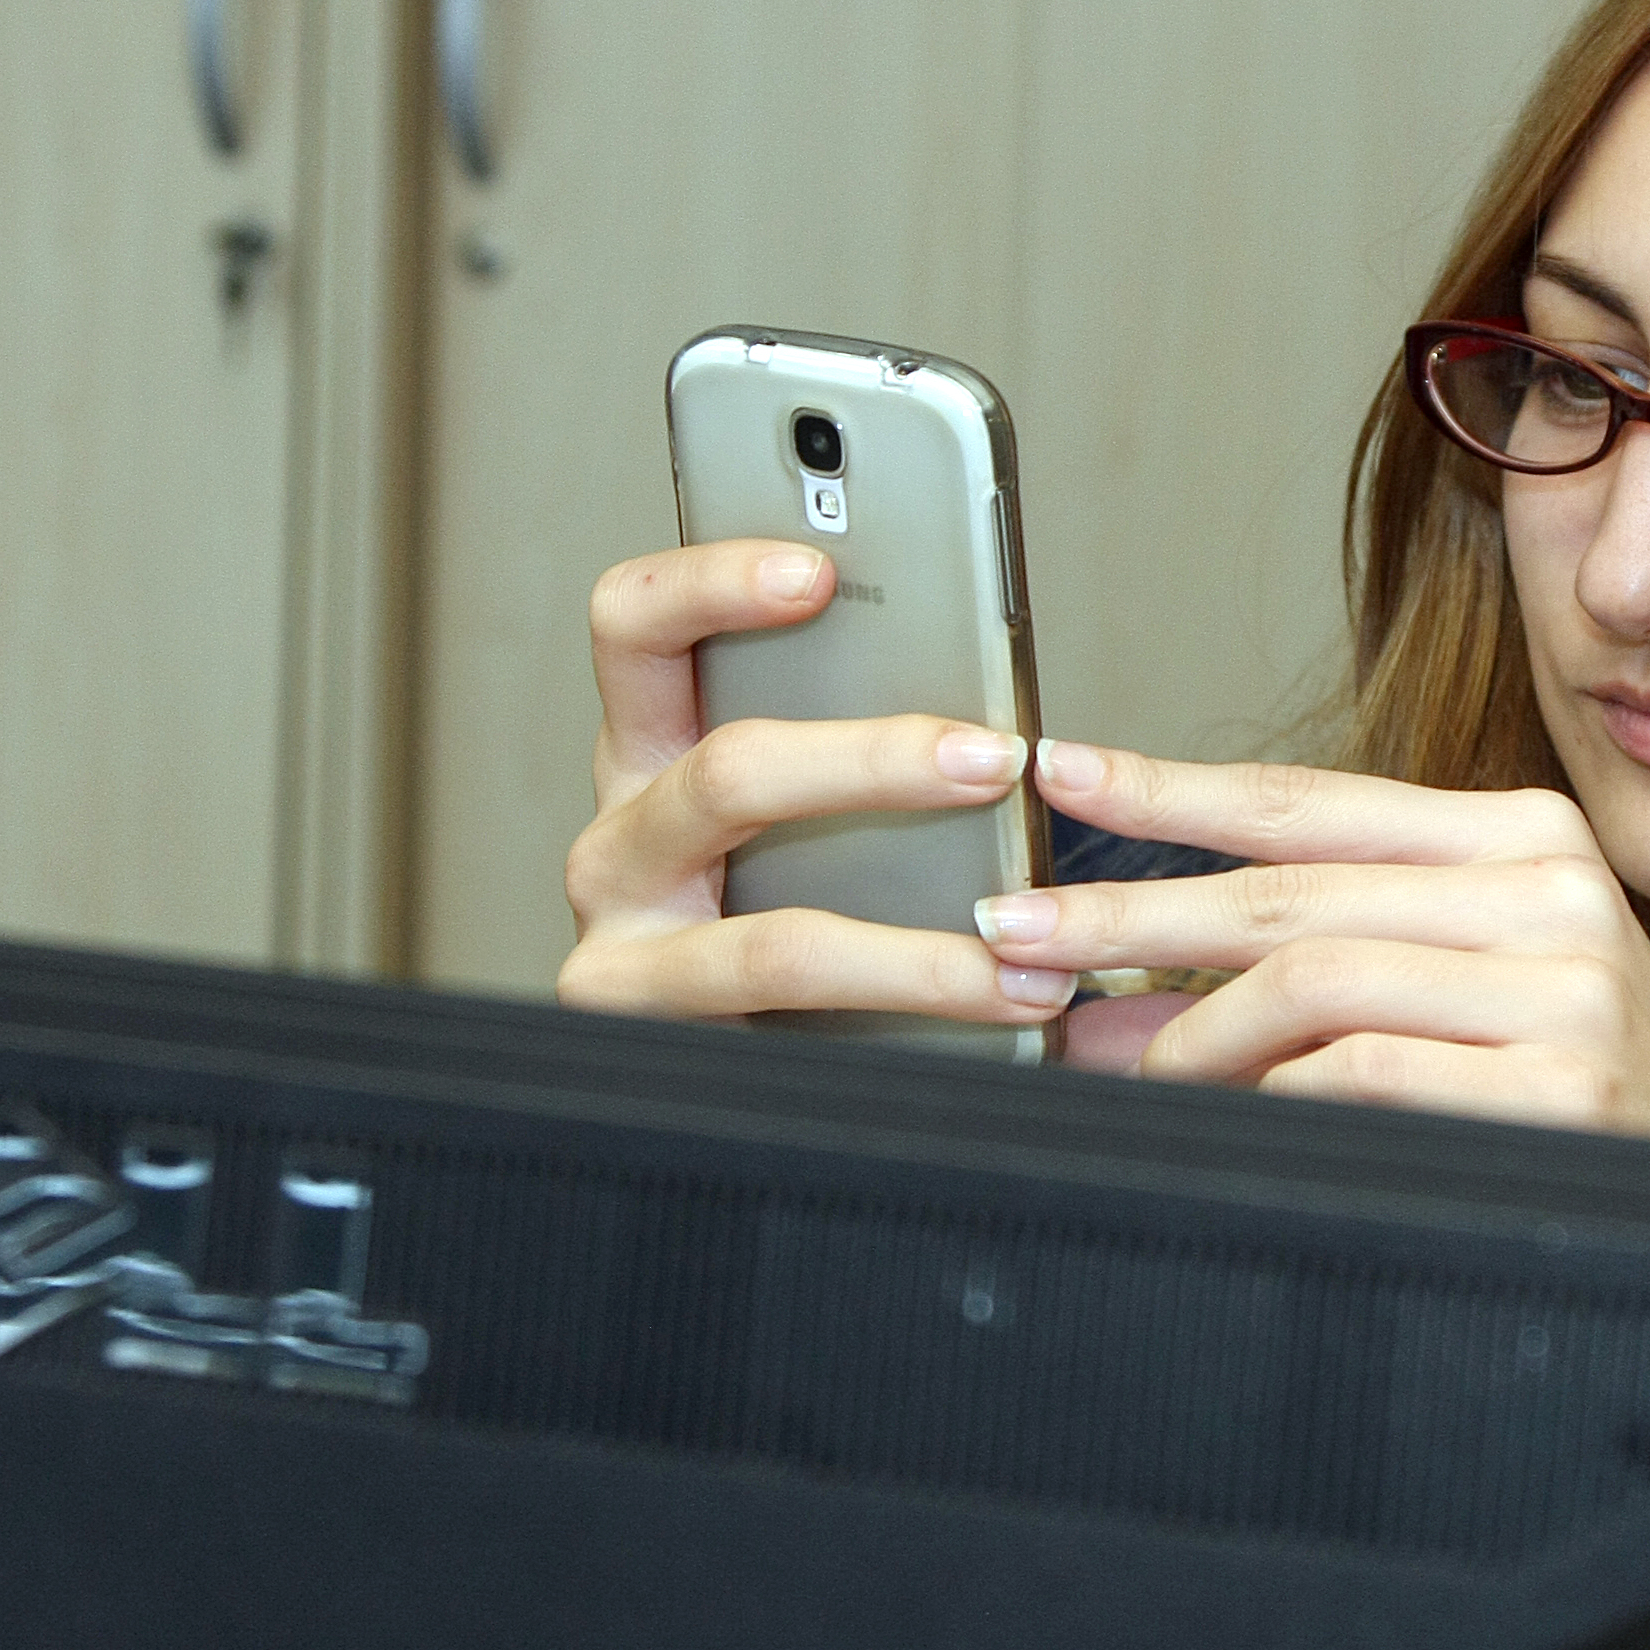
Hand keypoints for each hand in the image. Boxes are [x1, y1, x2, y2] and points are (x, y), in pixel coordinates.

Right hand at [554, 539, 1076, 1028]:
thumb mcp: (813, 810)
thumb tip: (991, 717)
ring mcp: (627, 951)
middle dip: (873, 761)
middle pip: (723, 771)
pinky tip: (1004, 1001)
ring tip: (1027, 942)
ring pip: (774, 936)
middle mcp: (622, 840)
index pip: (637, 627)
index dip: (711, 585)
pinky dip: (918, 1008)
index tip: (818, 572)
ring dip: (919, 946)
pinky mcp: (661, 1041)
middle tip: (992, 757)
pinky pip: (799, 1025)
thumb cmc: (796, 905)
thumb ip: (859, 745)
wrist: (745, 1077)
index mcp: (654, 751)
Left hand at [983, 741, 1649, 1141]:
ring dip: (1184, 1032)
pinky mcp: (1564, 1083)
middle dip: (1124, 912)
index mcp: (1530, 843)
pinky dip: (1264, 1099)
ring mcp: (1568, 985)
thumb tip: (1120, 993)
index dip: (1172, 789)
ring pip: (1309, 976)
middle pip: (1286, 888)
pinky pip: (1355, 1074)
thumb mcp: (1462, 1004)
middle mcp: (1555, 891)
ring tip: (1107, 1063)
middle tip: (1009, 934)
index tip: (1061, 773)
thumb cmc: (1585, 1117)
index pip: (1313, 804)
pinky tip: (1220, 1117)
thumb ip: (1315, 975)